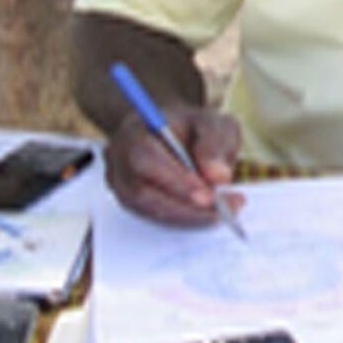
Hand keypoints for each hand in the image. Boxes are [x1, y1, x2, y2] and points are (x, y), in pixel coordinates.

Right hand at [104, 107, 242, 229]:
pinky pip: (155, 218)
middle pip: (142, 192)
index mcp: (133, 131)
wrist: (175, 136)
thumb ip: (216, 143)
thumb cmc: (192, 128)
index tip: (209, 197)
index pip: (145, 158)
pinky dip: (183, 219)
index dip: (176, 181)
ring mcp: (121, 185)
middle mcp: (118, 160)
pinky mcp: (131, 203)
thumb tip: (218, 177)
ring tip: (223, 213)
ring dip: (188, 216)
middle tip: (223, 212)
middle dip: (186, 206)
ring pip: (149, 210)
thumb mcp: (212, 123)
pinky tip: (208, 215)